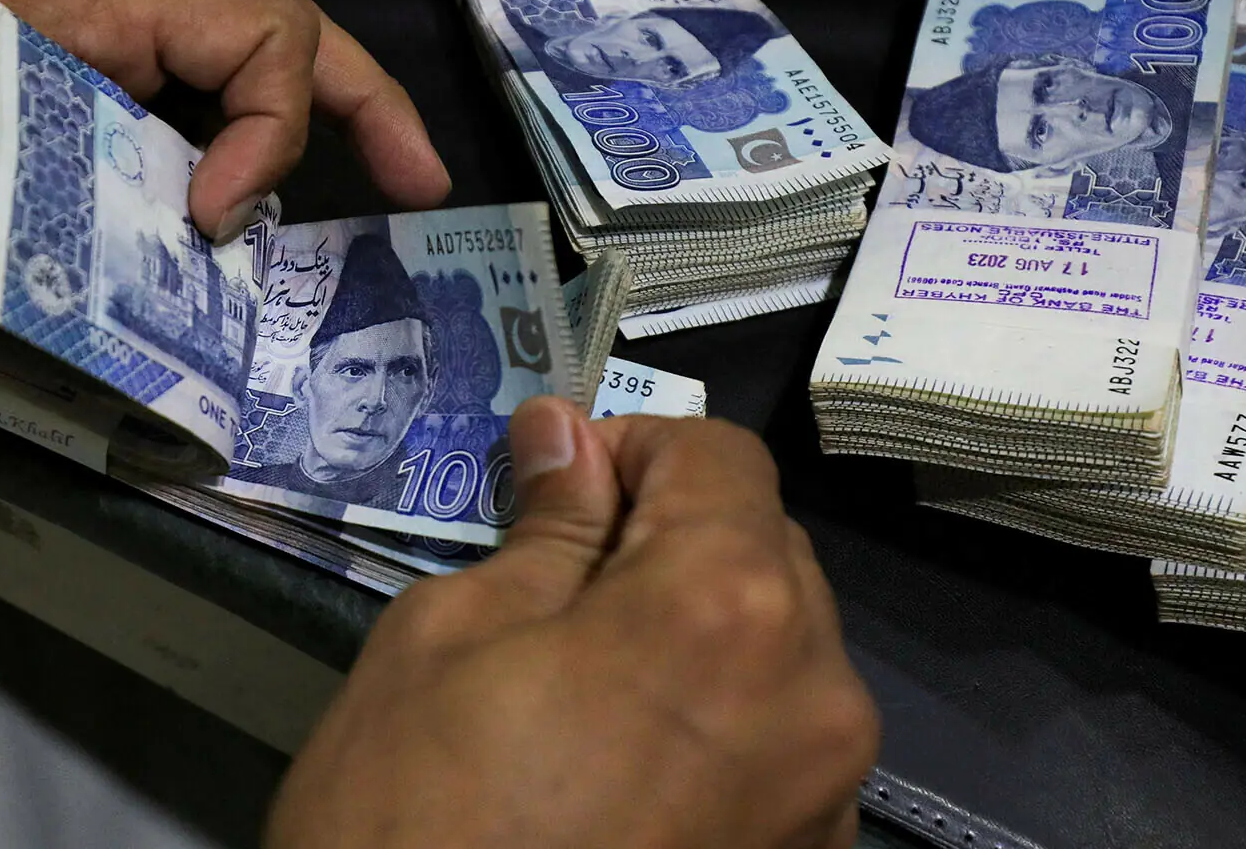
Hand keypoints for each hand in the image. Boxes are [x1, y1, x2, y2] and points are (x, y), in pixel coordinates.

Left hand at [0, 0, 449, 287]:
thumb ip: (104, 208)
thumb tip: (211, 266)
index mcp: (95, 2)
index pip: (261, 31)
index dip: (279, 127)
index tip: (224, 221)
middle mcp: (101, 23)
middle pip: (273, 39)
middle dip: (362, 106)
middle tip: (420, 186)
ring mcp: (73, 66)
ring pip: (223, 88)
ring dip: (285, 156)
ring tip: (324, 244)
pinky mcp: (45, 119)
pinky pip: (160, 137)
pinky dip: (207, 190)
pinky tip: (213, 261)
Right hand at [267, 400, 877, 848]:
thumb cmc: (418, 821)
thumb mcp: (448, 640)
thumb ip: (545, 527)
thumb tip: (567, 435)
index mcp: (730, 604)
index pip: (721, 455)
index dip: (633, 447)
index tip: (556, 484)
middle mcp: (819, 691)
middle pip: (764, 548)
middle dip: (670, 538)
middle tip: (557, 583)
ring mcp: (827, 794)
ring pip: (780, 649)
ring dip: (699, 630)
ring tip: (588, 685)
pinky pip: (781, 745)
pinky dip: (720, 720)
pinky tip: (627, 765)